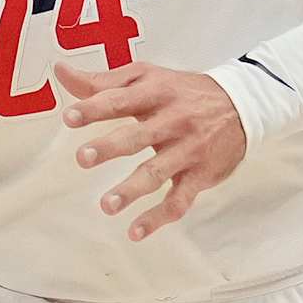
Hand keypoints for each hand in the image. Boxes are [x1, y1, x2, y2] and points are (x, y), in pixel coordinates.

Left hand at [57, 61, 247, 240]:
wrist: (241, 104)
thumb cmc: (181, 91)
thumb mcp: (146, 77)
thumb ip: (102, 81)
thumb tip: (60, 71)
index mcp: (156, 93)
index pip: (122, 100)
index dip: (95, 108)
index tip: (69, 118)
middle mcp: (173, 121)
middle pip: (139, 136)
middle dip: (110, 147)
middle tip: (83, 158)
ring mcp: (188, 150)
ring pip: (158, 172)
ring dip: (132, 190)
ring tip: (106, 206)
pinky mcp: (199, 175)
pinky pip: (179, 200)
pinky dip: (158, 218)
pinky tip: (135, 232)